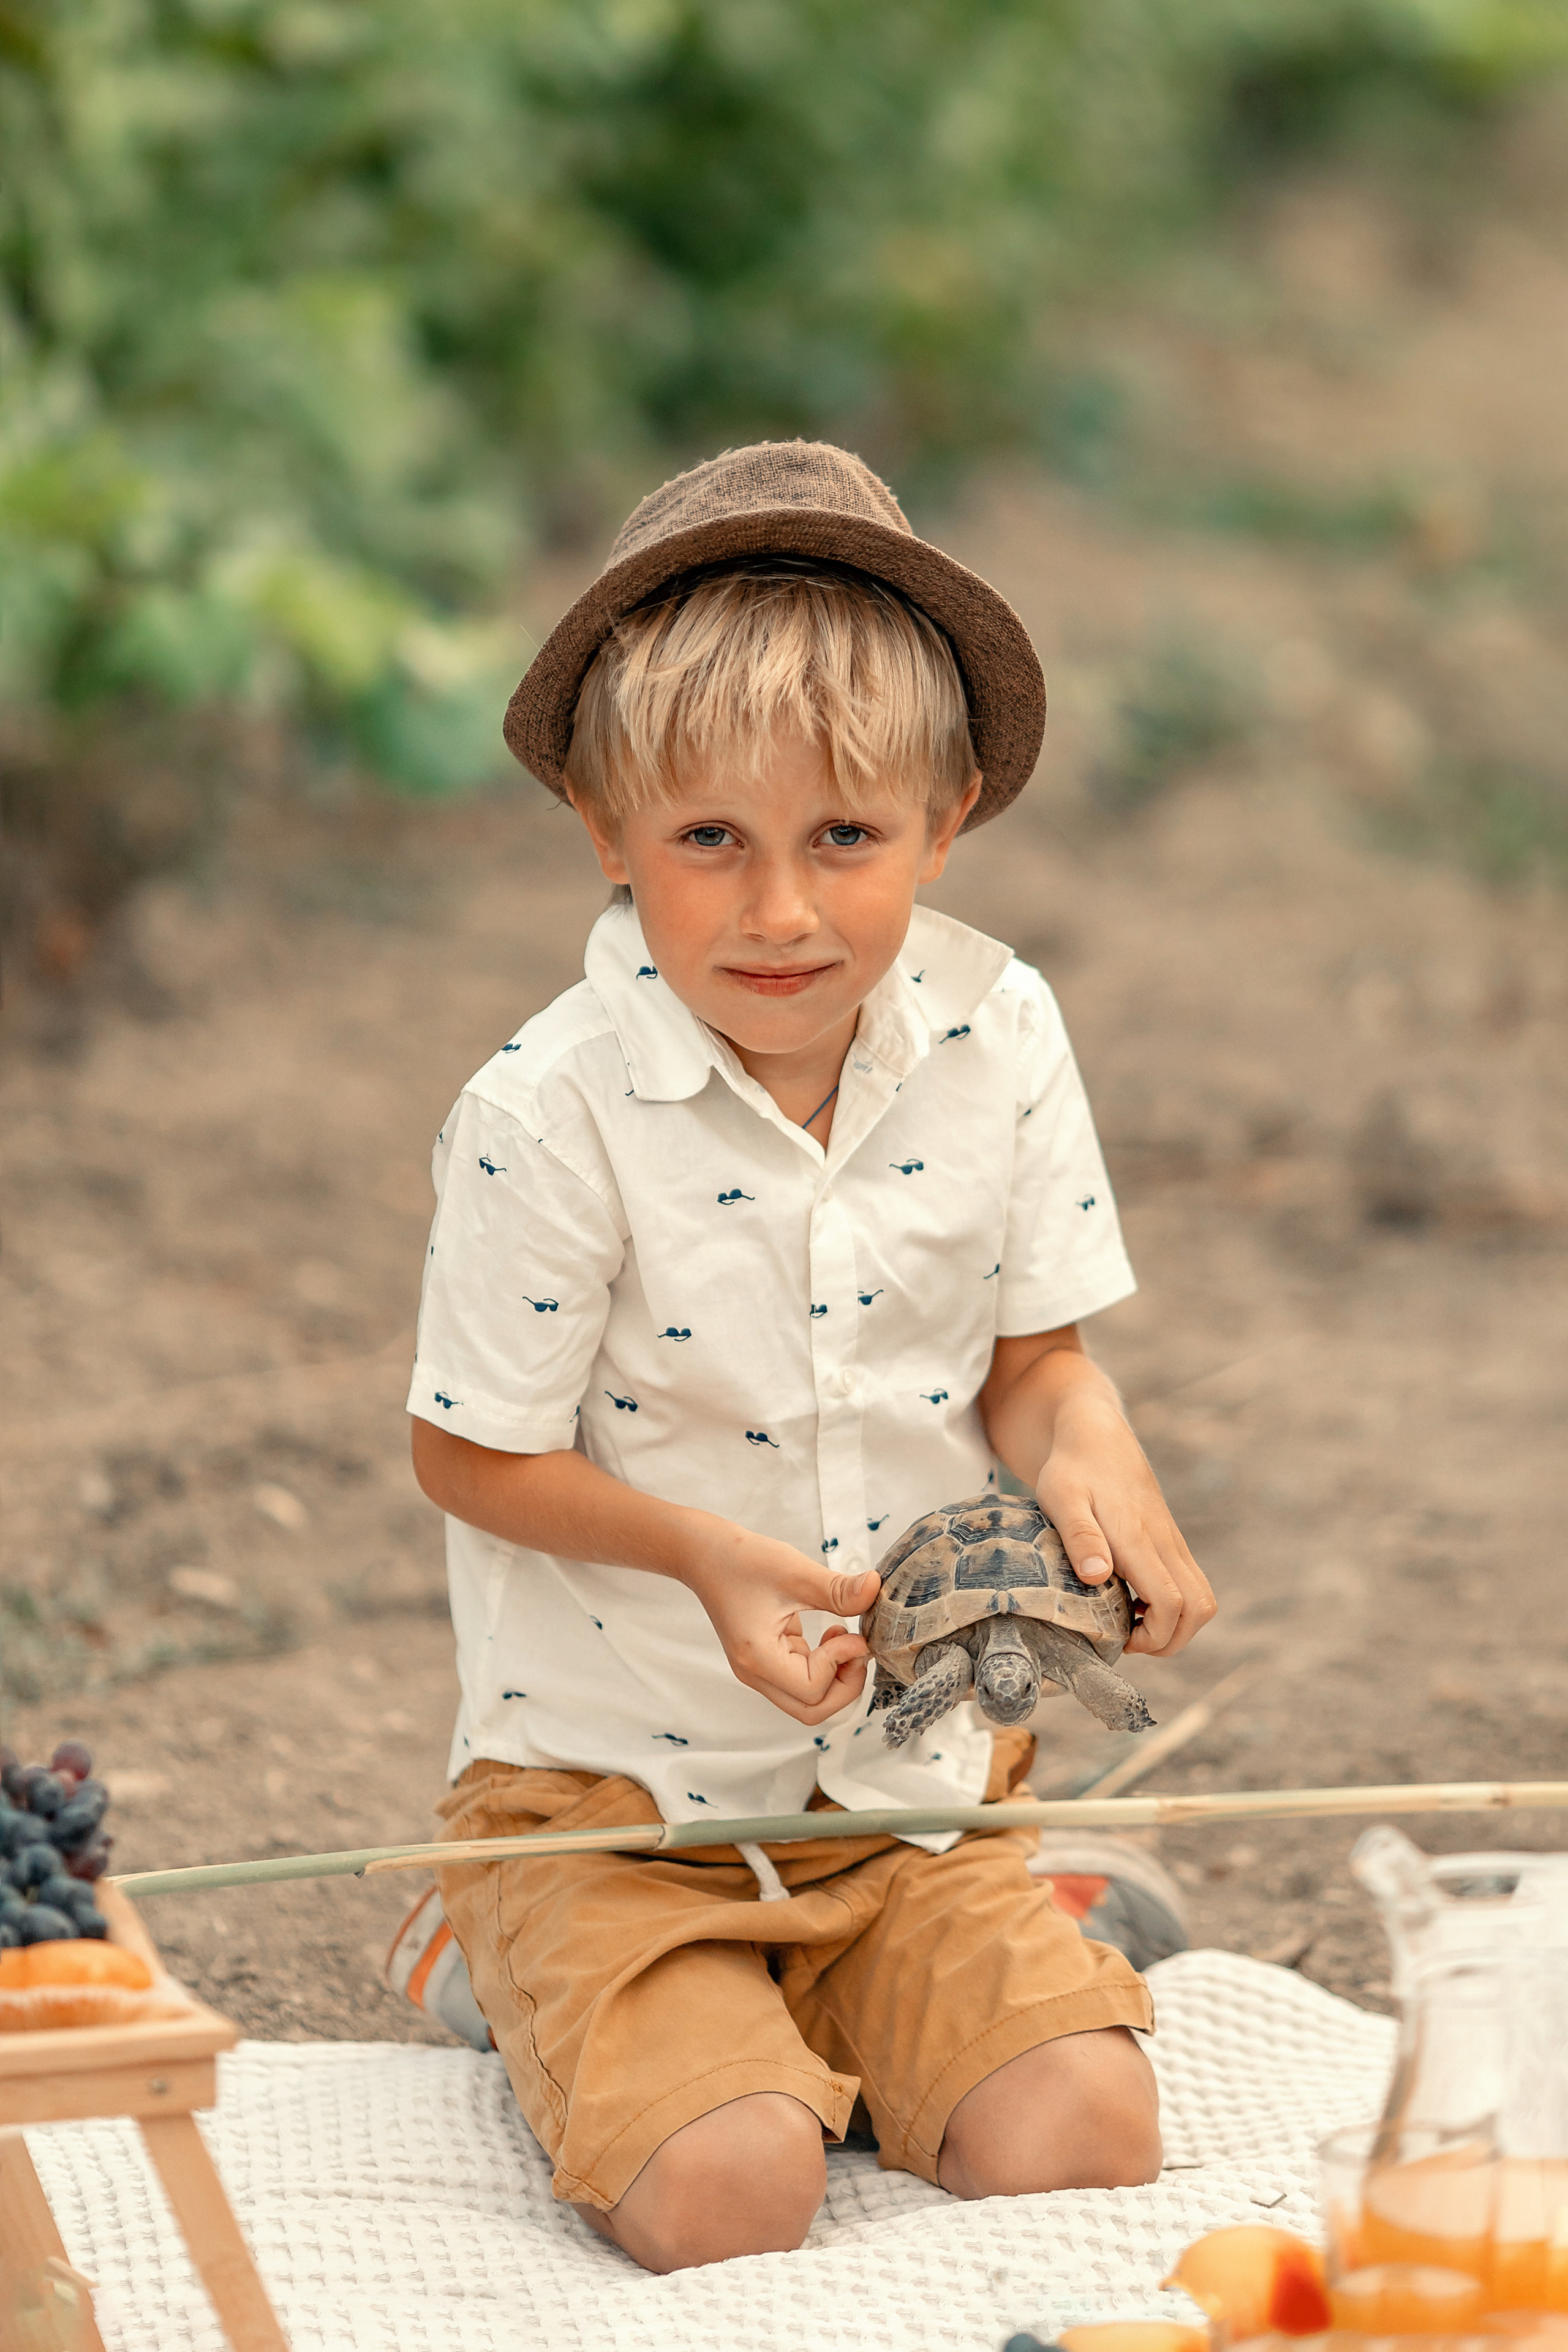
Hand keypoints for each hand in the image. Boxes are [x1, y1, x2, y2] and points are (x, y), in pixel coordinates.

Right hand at [682, 1527, 876, 1722]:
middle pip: (812, 1710)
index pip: (812, 1691)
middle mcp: (755, 1673)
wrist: (705, 1554)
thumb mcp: (795, 1571)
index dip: (840, 1664)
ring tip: (843, 1638)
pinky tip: (829, 1635)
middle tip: (857, 1648)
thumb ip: (837, 1589)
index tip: (851, 1631)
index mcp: (758, 1658)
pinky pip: (802, 1679)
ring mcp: (759, 1669)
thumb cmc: (741, 1560)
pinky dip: (824, 1665)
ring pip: (809, 1699)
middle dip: (845, 1685)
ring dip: (835, 1676)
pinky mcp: (766, 1659)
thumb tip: (875, 1589)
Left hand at [1036, 1399, 1215, 1656]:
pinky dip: (1173, 1605)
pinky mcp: (1170, 1539)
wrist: (1096, 1435)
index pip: (1172, 1604)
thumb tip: (1096, 1577)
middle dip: (1172, 1640)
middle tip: (1129, 1640)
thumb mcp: (1061, 1498)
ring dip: (1175, 1624)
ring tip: (1131, 1622)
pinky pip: (1189, 1582)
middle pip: (1199, 1609)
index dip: (1155, 1636)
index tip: (1120, 1639)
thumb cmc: (1071, 1469)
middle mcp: (1164, 1543)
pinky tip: (1133, 1599)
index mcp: (1139, 1539)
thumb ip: (1080, 1536)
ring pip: (1201, 1597)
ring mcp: (1172, 1541)